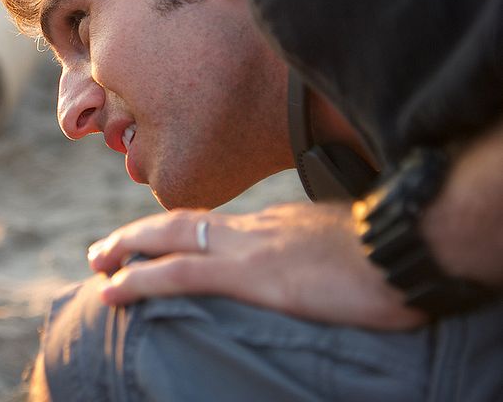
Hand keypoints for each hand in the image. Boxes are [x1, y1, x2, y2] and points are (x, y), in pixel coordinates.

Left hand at [86, 202, 425, 329]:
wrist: (413, 242)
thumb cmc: (394, 251)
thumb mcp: (350, 249)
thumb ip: (320, 252)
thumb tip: (314, 264)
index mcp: (278, 224)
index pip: (215, 226)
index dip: (178, 233)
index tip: (153, 242)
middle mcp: (255, 228)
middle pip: (182, 223)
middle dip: (138, 236)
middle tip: (103, 250)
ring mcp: (250, 248)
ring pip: (170, 241)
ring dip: (127, 251)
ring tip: (98, 265)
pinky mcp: (251, 274)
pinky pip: (179, 273)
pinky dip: (141, 278)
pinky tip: (114, 289)